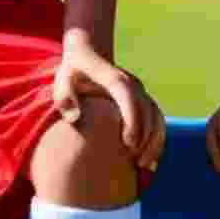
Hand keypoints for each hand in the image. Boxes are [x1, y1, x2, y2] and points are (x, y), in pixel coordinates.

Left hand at [53, 35, 166, 171]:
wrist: (89, 52)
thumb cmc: (72, 71)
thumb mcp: (61, 80)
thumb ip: (64, 98)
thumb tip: (75, 119)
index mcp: (113, 78)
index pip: (128, 96)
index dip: (132, 120)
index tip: (128, 144)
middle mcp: (132, 83)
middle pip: (147, 110)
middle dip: (145, 137)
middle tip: (135, 163)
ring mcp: (140, 91)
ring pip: (156, 116)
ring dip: (155, 140)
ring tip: (145, 166)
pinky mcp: (144, 99)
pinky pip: (157, 119)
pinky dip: (158, 139)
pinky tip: (151, 162)